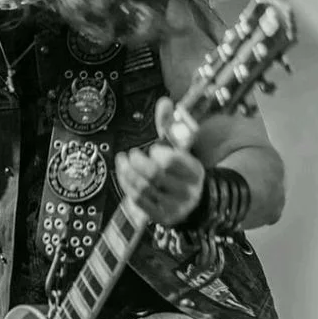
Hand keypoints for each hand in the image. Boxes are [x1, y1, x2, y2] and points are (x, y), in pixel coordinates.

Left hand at [115, 97, 204, 227]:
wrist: (192, 202)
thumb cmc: (181, 170)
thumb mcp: (179, 148)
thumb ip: (170, 125)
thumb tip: (164, 101)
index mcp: (194, 171)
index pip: (172, 161)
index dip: (156, 152)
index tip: (151, 149)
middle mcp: (187, 191)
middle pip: (154, 174)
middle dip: (136, 162)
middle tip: (130, 154)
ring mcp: (174, 206)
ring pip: (143, 188)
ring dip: (127, 173)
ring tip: (123, 162)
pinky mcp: (161, 217)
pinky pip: (138, 200)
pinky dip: (126, 185)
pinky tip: (124, 175)